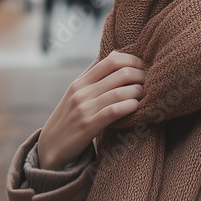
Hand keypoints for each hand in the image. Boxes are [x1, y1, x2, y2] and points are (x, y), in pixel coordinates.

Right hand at [37, 50, 145, 169]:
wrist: (50, 146)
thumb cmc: (68, 118)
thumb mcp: (75, 93)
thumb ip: (92, 75)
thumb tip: (114, 53)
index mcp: (80, 81)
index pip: (110, 60)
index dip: (131, 60)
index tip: (142, 66)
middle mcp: (81, 92)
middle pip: (119, 73)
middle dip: (140, 75)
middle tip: (149, 81)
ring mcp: (84, 108)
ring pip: (119, 92)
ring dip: (137, 91)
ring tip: (144, 95)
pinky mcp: (88, 126)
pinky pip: (113, 111)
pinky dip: (129, 106)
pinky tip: (136, 106)